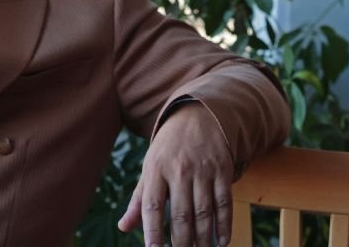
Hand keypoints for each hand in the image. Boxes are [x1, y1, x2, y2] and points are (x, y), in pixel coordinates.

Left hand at [118, 102, 233, 245]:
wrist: (198, 114)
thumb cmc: (169, 148)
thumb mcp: (150, 166)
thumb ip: (139, 199)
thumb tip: (124, 227)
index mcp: (156, 169)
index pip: (152, 206)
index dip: (152, 231)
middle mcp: (179, 169)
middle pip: (181, 214)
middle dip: (182, 242)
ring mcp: (203, 169)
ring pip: (204, 212)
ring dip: (203, 238)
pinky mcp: (222, 169)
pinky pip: (224, 202)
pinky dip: (224, 224)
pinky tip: (221, 242)